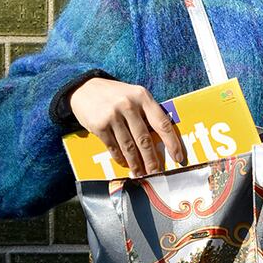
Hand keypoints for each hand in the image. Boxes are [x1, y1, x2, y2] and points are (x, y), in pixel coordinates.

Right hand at [69, 78, 185, 175]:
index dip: (172, 143)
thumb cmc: (115, 95)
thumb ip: (147, 112)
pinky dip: (120, 158)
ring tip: (141, 174)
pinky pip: (113, 147)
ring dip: (136, 164)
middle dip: (152, 160)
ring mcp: (113, 115)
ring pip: (129, 147)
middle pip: (145, 140)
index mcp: (143, 97)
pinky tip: (125, 164)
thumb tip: (162, 141)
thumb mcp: (134, 96)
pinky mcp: (99, 125)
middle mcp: (129, 105)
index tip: (178, 157)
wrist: (84, 88)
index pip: (162, 123)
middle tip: (157, 174)